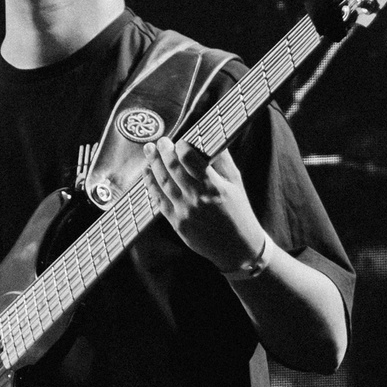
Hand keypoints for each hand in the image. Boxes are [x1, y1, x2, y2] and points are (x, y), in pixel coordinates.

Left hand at [143, 134, 266, 271]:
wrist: (237, 247)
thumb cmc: (239, 211)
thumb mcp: (236, 182)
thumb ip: (222, 160)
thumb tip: (211, 138)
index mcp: (214, 186)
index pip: (190, 159)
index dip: (181, 147)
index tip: (179, 141)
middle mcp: (198, 198)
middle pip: (173, 168)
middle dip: (163, 151)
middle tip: (159, 141)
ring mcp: (185, 211)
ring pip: (163, 182)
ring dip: (153, 164)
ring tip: (149, 151)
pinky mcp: (177, 223)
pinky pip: (159, 200)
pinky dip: (151, 184)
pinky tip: (147, 173)